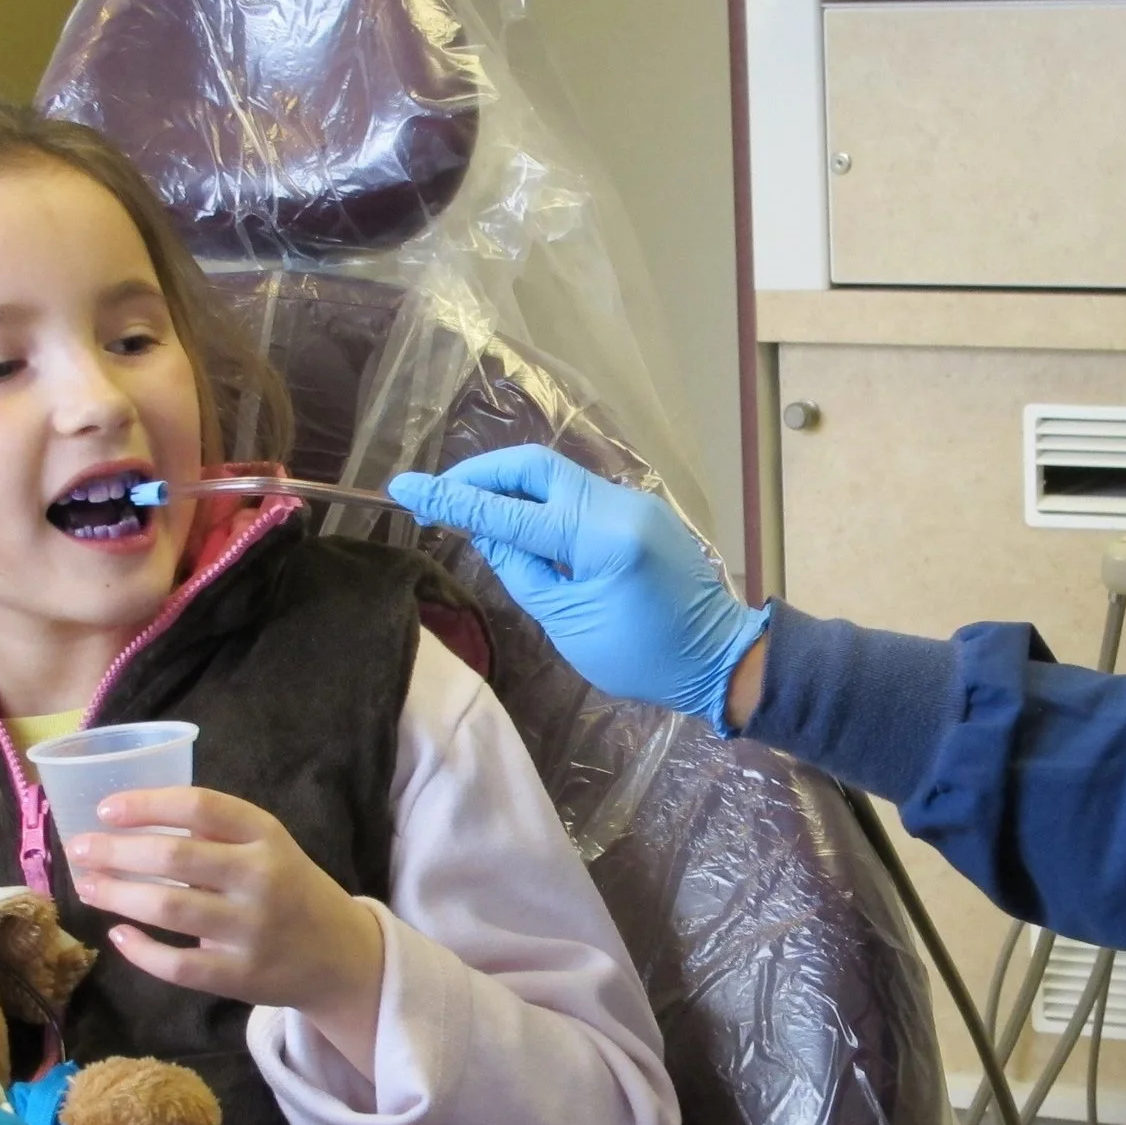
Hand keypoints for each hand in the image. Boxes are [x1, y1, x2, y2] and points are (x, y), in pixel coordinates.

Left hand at [69, 788, 383, 1072]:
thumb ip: (214, 835)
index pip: (200, 806)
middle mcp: (262, 878)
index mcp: (267, 836)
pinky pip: (177, 965)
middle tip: (80, 849)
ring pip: (169, 908)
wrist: (340, 955)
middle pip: (175, 857)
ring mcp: (252, 929)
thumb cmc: (289, 890)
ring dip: (118, 895)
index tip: (106, 809)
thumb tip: (129, 825)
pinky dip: (140, 950)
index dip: (147, 805)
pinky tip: (118, 935)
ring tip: (88, 887)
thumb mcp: (268, 849)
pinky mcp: (240, 975)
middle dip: (116, 851)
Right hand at [389, 446, 768, 733]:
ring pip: (555, 476)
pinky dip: (539, 500)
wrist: (721, 656)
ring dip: (508, 486)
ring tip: (469, 509)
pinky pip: (578, 493)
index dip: (453, 500)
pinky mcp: (641, 510)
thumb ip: (522, 571)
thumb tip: (485, 531)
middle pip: (532, 467)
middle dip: (479, 476)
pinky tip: (517, 522)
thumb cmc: (644, 657)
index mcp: (600, 538)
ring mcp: (634, 502)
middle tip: (439, 497)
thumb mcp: (569, 623)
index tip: (404, 489)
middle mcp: (618, 504)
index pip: (508, 511)